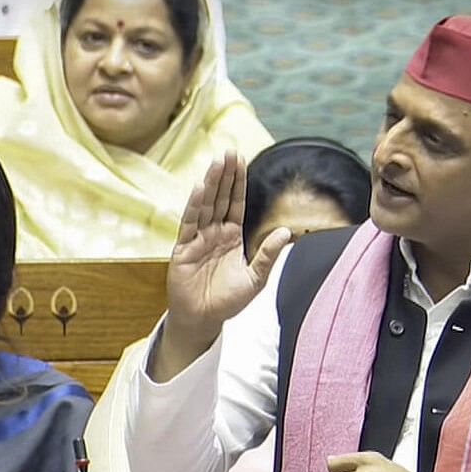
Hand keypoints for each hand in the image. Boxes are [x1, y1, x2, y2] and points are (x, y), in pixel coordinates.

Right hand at [149, 152, 290, 380]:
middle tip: (229, 151)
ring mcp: (197, 239)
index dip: (238, 182)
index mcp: (231, 236)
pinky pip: (189, 224)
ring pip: (205, 206)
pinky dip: (194, 207)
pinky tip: (199, 189)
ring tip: (216, 163)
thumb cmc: (228, 301)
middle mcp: (213, 233)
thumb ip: (268, 254)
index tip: (240, 160)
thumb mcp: (256, 278)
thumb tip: (286, 231)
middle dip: (224, 175)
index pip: (235, 203)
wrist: (203, 320)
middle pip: (220, 198)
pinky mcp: (183, 250)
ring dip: (210, 184)